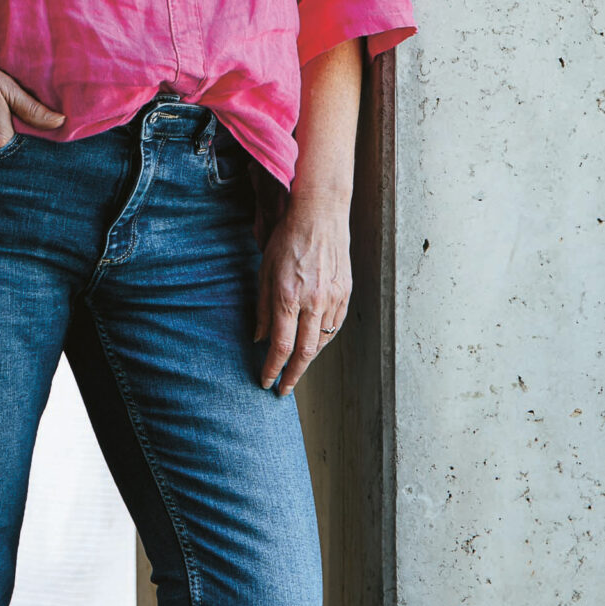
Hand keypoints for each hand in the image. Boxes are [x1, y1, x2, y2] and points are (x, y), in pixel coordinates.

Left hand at [254, 193, 350, 393]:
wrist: (320, 216)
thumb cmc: (287, 240)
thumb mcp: (264, 271)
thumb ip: (262, 308)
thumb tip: (259, 338)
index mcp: (289, 296)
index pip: (281, 345)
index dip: (273, 368)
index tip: (266, 381)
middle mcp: (313, 301)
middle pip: (305, 352)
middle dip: (293, 375)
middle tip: (284, 389)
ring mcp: (333, 299)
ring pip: (322, 342)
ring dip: (308, 359)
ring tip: (295, 367)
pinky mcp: (346, 294)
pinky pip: (334, 326)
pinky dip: (323, 340)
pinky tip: (313, 344)